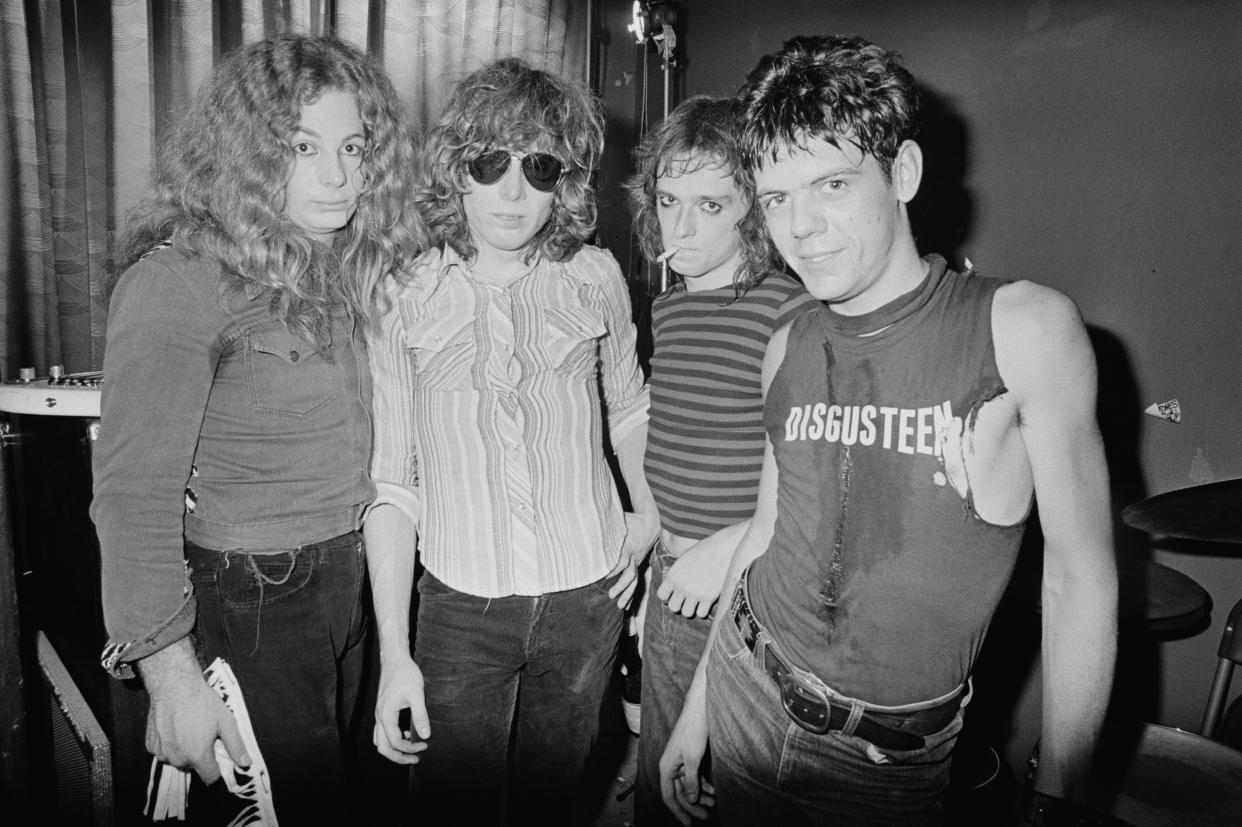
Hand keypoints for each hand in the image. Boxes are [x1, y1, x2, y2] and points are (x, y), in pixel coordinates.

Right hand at [139, 641, 248, 783]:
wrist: (174, 685)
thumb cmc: (202, 702)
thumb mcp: (226, 721)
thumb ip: (236, 745)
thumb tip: (245, 763)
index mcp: (197, 756)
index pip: (210, 777)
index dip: (217, 769)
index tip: (219, 757)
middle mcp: (177, 758)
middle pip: (193, 767)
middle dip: (200, 756)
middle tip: (204, 735)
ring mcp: (161, 752)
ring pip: (177, 760)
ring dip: (184, 751)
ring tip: (189, 729)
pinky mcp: (150, 745)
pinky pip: (164, 751)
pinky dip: (170, 744)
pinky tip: (175, 727)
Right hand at [373, 653, 430, 764]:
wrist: (395, 659)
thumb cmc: (405, 674)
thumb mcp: (417, 693)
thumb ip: (421, 715)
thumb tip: (426, 735)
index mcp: (386, 715)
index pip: (395, 742)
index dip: (411, 748)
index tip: (425, 744)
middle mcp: (379, 717)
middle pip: (383, 747)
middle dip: (398, 757)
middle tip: (416, 759)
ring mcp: (379, 714)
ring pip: (380, 741)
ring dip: (394, 749)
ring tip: (412, 750)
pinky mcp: (383, 710)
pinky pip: (383, 732)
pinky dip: (393, 739)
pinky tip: (409, 733)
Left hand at [608, 508, 658, 608]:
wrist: (651, 523)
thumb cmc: (632, 520)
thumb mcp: (621, 519)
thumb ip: (608, 523)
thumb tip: (591, 522)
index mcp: (628, 546)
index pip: (621, 560)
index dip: (613, 570)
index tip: (603, 578)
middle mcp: (634, 557)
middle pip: (629, 574)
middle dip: (621, 586)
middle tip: (610, 596)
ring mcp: (637, 562)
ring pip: (634, 580)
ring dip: (628, 594)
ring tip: (620, 606)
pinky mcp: (637, 565)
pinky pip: (636, 581)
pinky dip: (632, 593)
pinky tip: (627, 605)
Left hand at [658, 539, 731, 618]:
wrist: (725, 548)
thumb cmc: (706, 549)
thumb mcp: (685, 557)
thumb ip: (677, 572)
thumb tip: (673, 582)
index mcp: (674, 575)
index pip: (662, 595)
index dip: (667, 596)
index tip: (674, 594)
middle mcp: (682, 586)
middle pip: (673, 607)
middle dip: (680, 604)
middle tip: (687, 599)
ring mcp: (695, 593)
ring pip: (687, 613)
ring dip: (692, 609)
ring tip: (697, 601)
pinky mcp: (709, 598)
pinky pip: (701, 614)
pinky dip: (704, 610)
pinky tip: (706, 602)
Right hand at [659, 685, 714, 824]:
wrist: (699, 708)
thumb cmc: (693, 729)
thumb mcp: (693, 758)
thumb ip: (691, 780)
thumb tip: (690, 799)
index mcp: (667, 767)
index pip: (668, 796)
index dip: (678, 811)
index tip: (689, 824)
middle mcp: (671, 766)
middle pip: (679, 793)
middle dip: (693, 806)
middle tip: (707, 816)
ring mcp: (681, 762)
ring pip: (688, 786)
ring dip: (700, 797)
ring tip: (713, 805)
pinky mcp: (690, 757)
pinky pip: (694, 777)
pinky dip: (703, 785)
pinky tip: (713, 792)